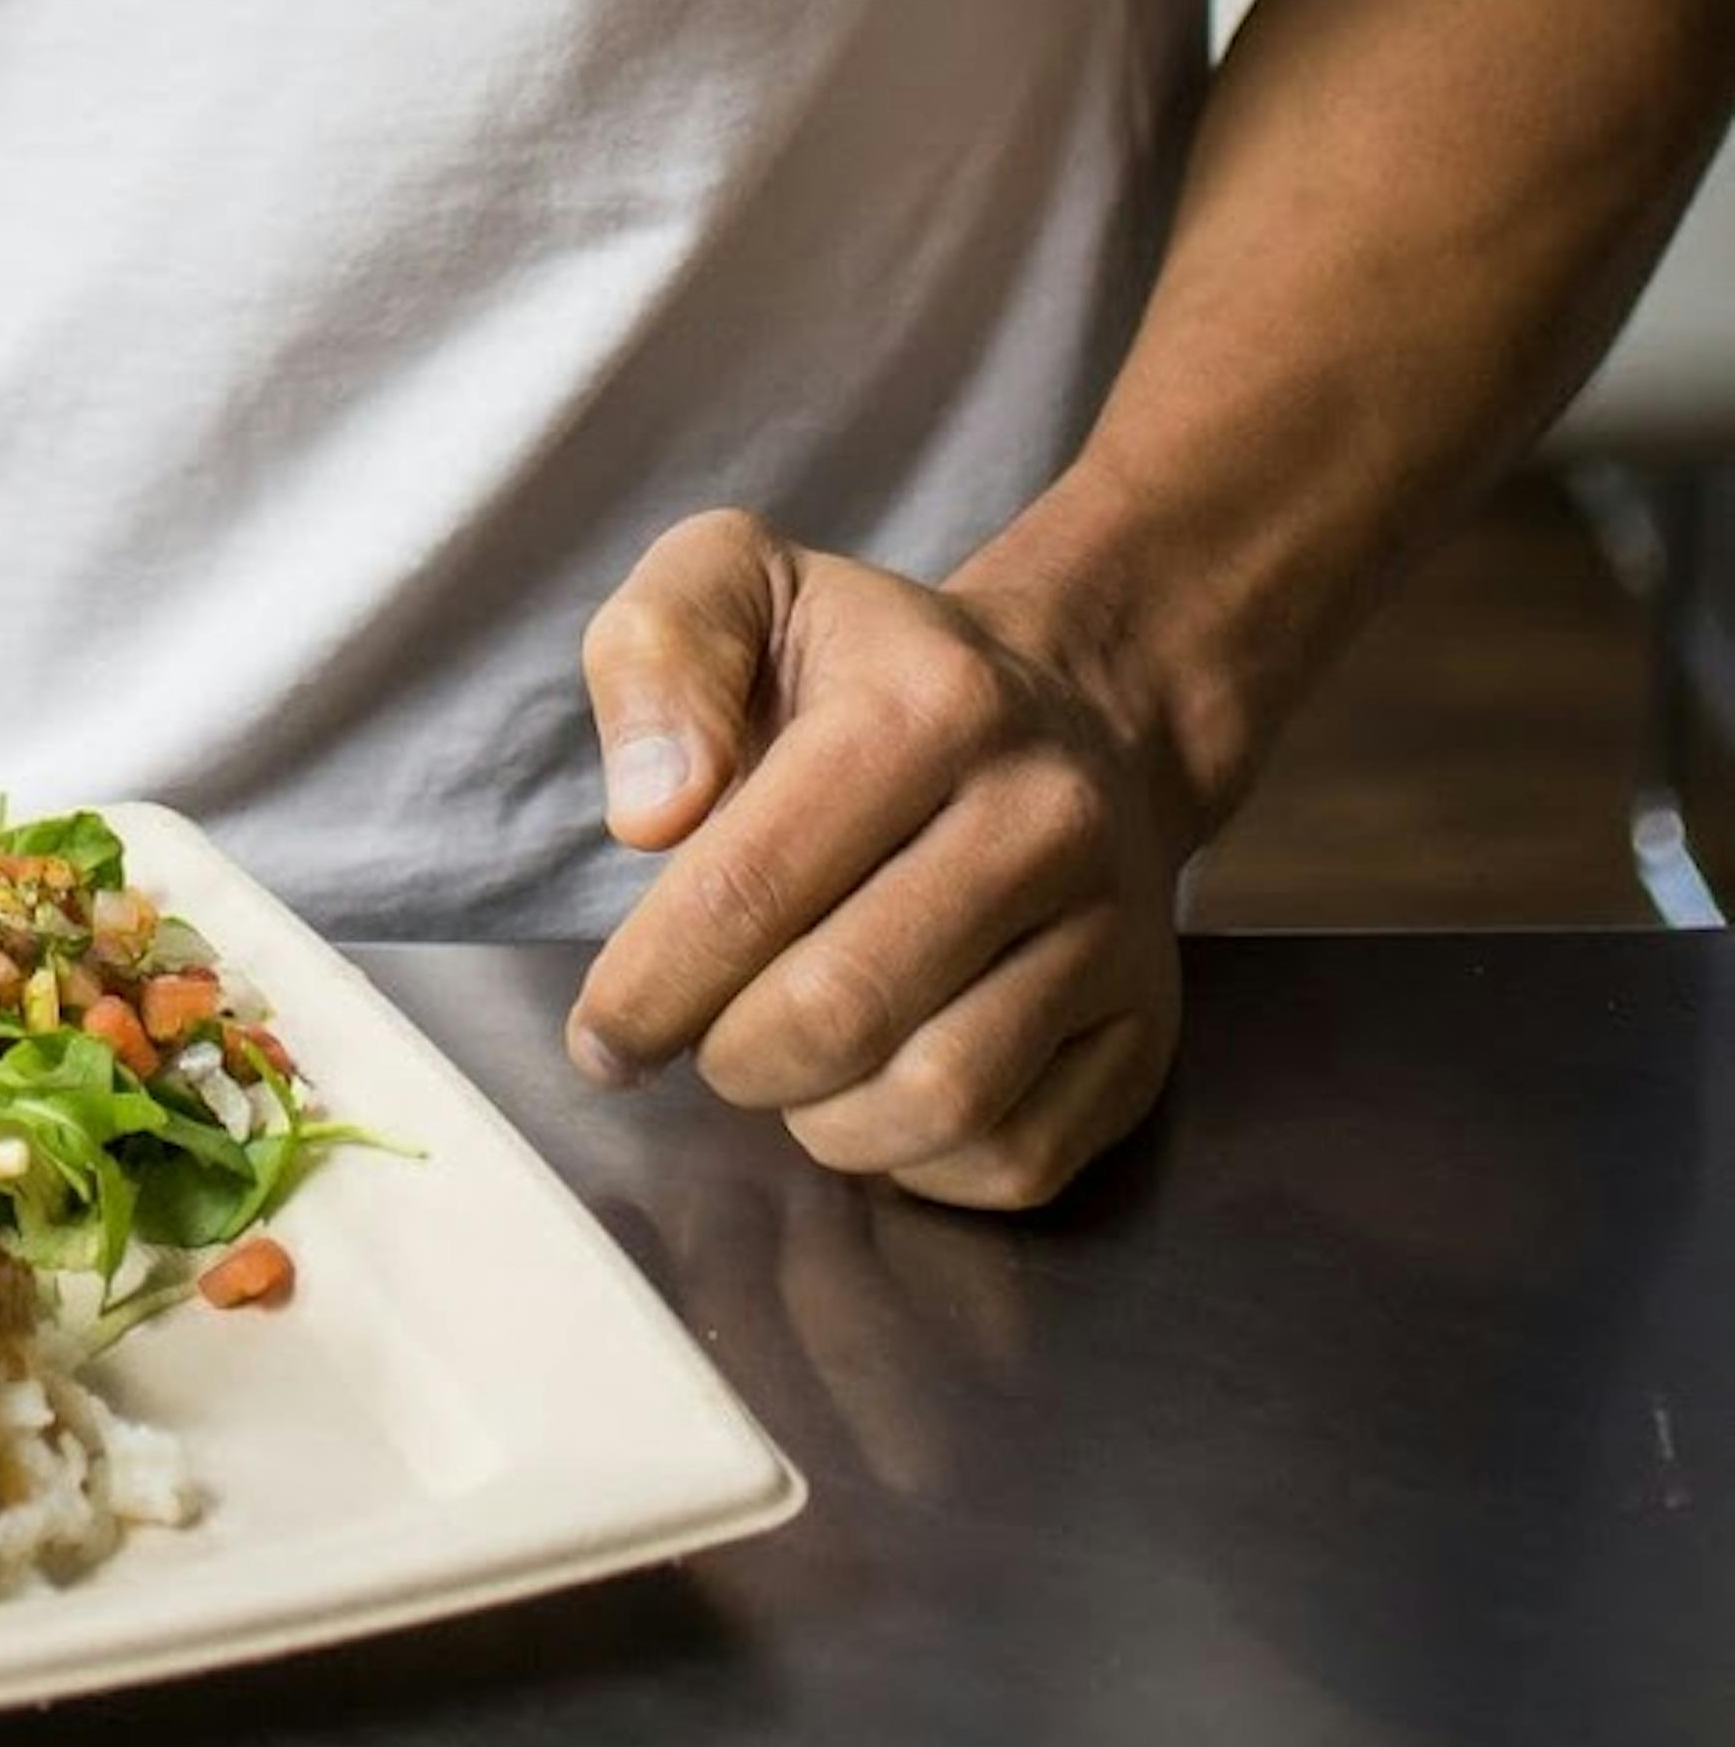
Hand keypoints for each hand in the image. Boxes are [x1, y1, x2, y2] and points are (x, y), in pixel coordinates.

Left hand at [563, 508, 1191, 1212]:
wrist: (1077, 710)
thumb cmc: (871, 668)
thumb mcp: (741, 586)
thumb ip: (657, 653)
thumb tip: (651, 816)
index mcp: (930, 702)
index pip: (750, 885)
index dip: (650, 984)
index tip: (603, 1034)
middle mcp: (1042, 817)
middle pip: (840, 1009)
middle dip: (730, 1055)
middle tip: (698, 1039)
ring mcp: (1111, 933)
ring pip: (937, 1100)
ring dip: (819, 1119)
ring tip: (783, 1063)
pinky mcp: (1144, 1032)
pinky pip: (1015, 1157)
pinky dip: (916, 1160)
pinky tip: (874, 1091)